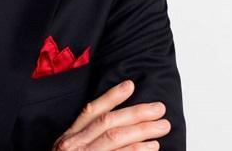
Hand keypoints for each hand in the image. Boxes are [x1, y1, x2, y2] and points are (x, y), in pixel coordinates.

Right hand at [52, 80, 170, 149]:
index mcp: (69, 138)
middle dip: (135, 113)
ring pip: (115, 138)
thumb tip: (116, 123)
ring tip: (161, 126)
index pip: (91, 111)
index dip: (111, 97)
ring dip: (142, 131)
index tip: (130, 86)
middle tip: (158, 109)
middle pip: (108, 123)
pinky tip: (152, 147)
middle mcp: (75, 146)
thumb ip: (86, 138)